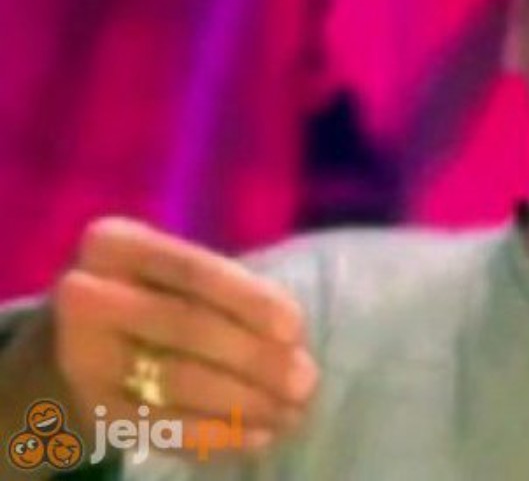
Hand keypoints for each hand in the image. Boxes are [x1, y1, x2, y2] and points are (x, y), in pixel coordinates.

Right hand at [51, 218, 318, 457]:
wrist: (70, 348)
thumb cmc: (150, 295)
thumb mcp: (174, 274)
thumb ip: (229, 291)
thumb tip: (293, 338)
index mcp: (116, 244)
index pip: (193, 270)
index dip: (248, 299)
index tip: (296, 329)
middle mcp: (87, 295)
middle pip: (187, 327)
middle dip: (254, 357)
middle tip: (305, 382)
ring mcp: (82, 357)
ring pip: (177, 381)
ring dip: (243, 401)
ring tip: (291, 413)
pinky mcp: (90, 409)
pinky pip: (161, 427)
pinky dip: (214, 433)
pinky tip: (255, 436)